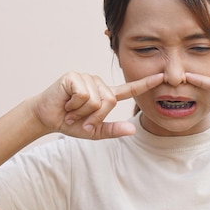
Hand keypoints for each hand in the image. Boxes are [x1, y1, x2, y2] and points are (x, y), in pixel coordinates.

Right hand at [31, 72, 163, 138]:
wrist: (46, 118)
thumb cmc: (70, 123)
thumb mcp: (94, 131)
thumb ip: (113, 130)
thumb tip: (132, 130)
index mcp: (106, 94)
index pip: (129, 89)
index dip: (146, 83)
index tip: (162, 77)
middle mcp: (98, 83)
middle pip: (110, 101)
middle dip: (95, 116)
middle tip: (80, 118)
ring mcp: (86, 78)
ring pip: (97, 100)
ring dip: (83, 112)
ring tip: (72, 110)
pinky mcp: (74, 77)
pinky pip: (84, 95)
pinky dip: (75, 105)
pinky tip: (66, 103)